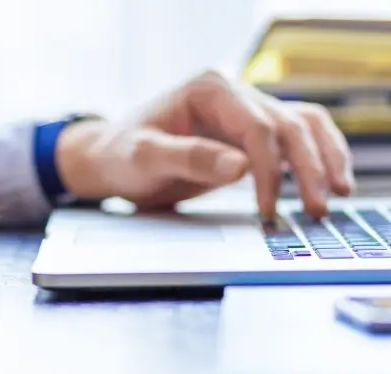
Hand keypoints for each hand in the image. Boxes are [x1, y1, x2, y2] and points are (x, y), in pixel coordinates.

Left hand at [55, 70, 353, 217]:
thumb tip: (241, 166)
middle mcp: (232, 93)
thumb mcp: (145, 159)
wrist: (111, 159)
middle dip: (307, 168)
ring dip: (323, 159)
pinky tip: (329, 180)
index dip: (269, 169)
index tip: (268, 208)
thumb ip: (190, 158)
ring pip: (301, 126)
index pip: (256, 126)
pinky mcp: (248, 133)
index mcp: (207, 90)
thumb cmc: (120, 155)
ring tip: (336, 194)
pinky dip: (315, 156)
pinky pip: (294, 137)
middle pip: (287, 125)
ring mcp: (243, 110)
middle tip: (315, 209)